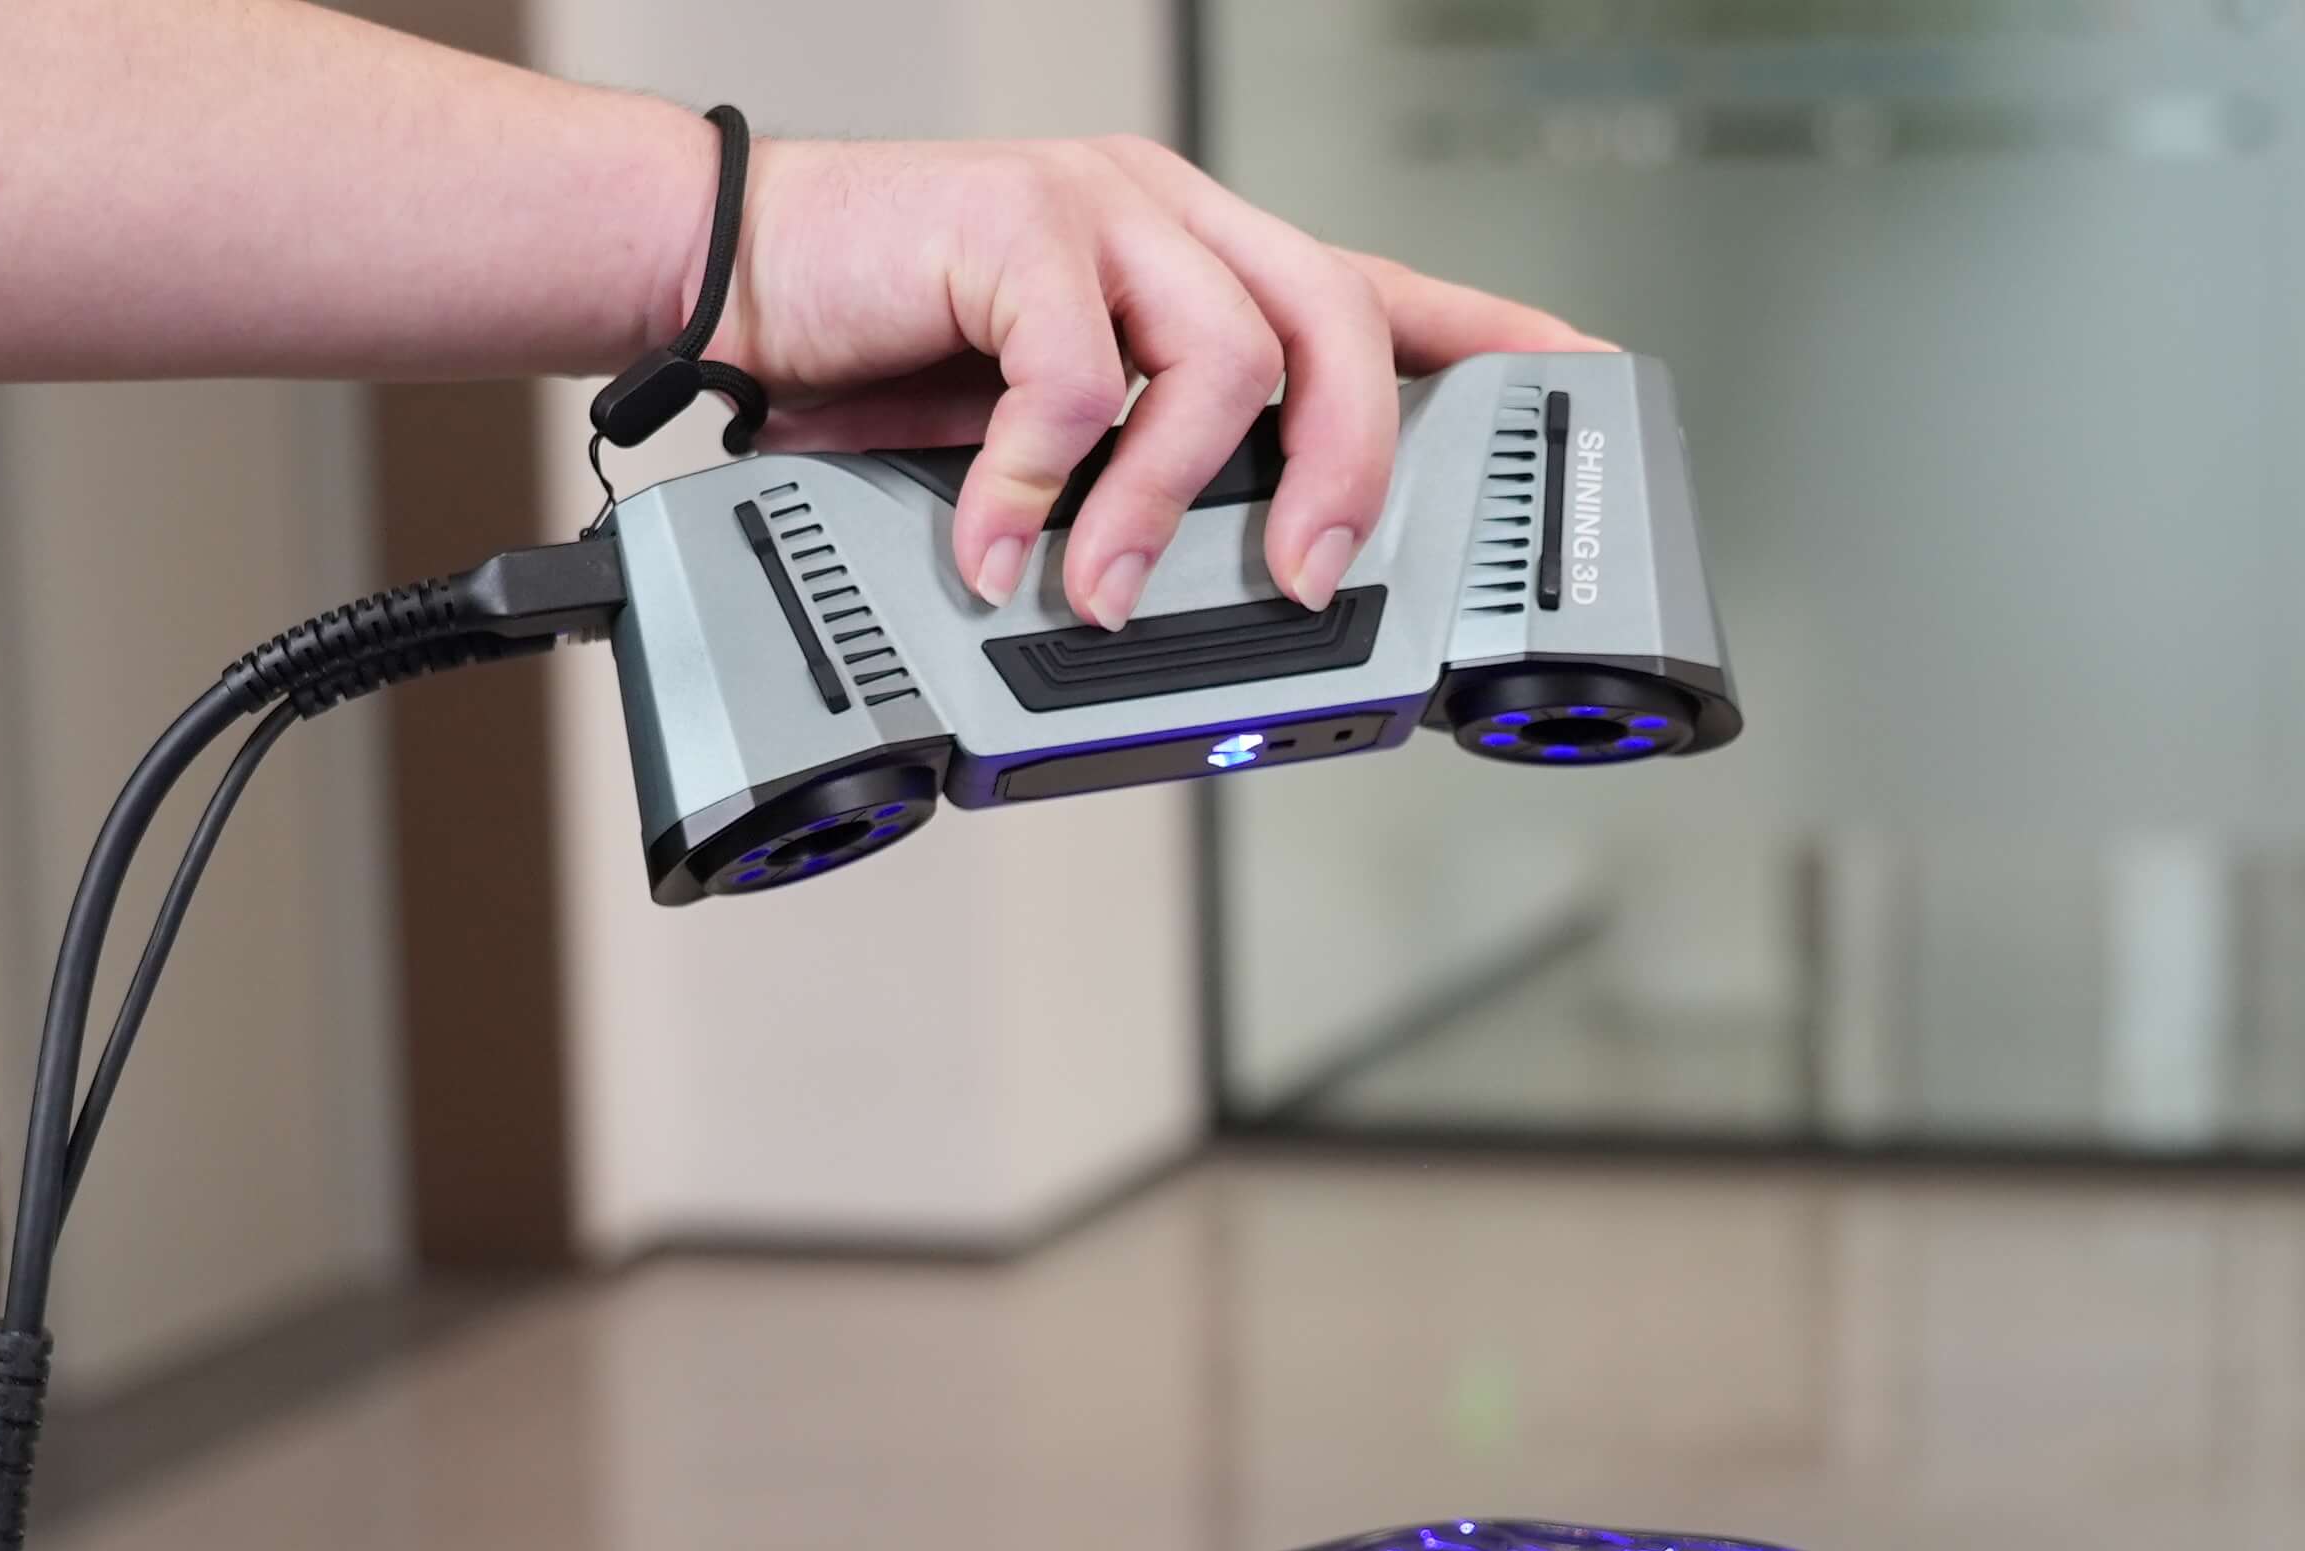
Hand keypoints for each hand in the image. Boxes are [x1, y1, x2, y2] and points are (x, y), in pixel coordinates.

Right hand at [710, 135, 1606, 628]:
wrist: (721, 273)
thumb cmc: (882, 350)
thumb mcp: (1047, 422)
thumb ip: (1142, 471)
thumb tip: (1223, 590)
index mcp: (1201, 255)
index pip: (1382, 286)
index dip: (1494, 329)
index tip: (1583, 374)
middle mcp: (1171, 214)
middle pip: (1337, 326)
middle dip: (1344, 471)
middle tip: (1304, 579)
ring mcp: (1099, 207)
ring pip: (1223, 354)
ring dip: (1171, 503)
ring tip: (1108, 587)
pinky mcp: (1010, 222)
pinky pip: (1076, 375)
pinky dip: (1042, 485)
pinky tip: (994, 541)